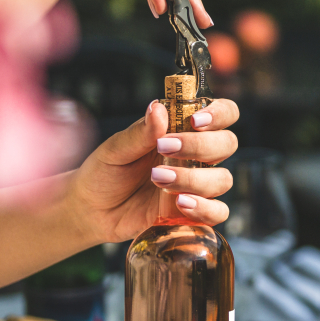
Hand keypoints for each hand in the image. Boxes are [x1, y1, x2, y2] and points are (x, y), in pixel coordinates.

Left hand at [68, 98, 238, 242]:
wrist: (91, 209)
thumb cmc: (105, 171)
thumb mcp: (116, 149)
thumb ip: (140, 132)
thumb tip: (158, 107)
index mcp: (183, 130)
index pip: (223, 114)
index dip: (219, 114)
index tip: (195, 121)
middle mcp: (196, 156)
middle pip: (228, 143)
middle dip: (201, 146)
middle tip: (164, 149)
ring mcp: (197, 185)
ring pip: (223, 179)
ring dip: (195, 179)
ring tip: (159, 179)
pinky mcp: (193, 212)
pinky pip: (218, 212)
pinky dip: (205, 208)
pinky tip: (181, 203)